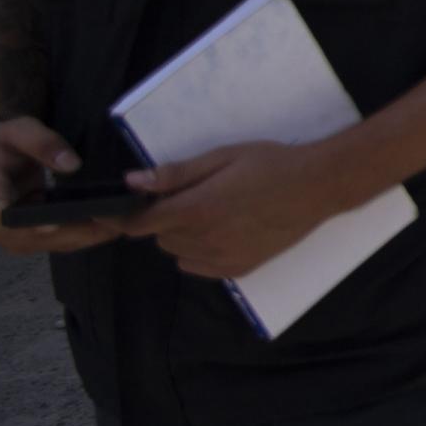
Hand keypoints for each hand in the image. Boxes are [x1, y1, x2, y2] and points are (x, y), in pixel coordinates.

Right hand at [0, 117, 128, 255]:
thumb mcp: (19, 130)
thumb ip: (43, 144)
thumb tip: (73, 165)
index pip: (1, 218)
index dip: (28, 225)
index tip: (57, 225)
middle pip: (28, 238)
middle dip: (69, 233)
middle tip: (110, 225)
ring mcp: (7, 232)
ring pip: (43, 243)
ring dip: (78, 238)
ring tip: (116, 226)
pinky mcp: (23, 233)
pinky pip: (50, 240)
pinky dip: (76, 234)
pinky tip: (105, 225)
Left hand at [122, 140, 351, 278]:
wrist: (319, 186)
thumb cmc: (270, 163)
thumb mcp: (222, 157)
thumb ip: (176, 174)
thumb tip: (131, 182)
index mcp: (195, 209)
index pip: (138, 224)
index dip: (117, 218)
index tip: (107, 211)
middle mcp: (204, 240)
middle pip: (158, 237)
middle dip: (161, 218)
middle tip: (186, 196)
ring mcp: (222, 258)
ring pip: (177, 252)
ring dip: (179, 234)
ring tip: (208, 212)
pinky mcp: (239, 268)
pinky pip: (199, 266)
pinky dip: (198, 252)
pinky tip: (221, 231)